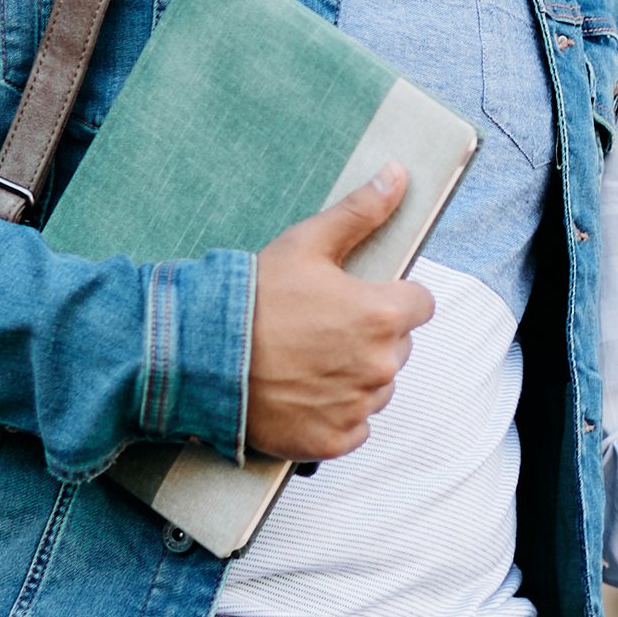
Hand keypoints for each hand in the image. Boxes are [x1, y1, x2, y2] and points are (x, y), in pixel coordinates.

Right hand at [242, 166, 435, 462]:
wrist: (198, 357)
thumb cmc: (251, 297)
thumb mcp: (307, 244)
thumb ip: (361, 212)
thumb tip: (398, 175)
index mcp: (382, 315)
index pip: (420, 304)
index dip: (390, 299)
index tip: (356, 300)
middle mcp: (380, 365)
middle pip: (397, 348)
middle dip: (369, 338)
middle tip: (320, 330)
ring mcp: (357, 407)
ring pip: (376, 388)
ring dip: (353, 378)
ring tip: (306, 363)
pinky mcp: (334, 441)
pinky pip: (354, 427)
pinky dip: (334, 415)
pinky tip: (301, 394)